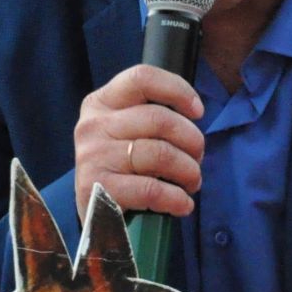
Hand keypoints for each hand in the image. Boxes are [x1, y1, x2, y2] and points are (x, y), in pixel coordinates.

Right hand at [73, 65, 204, 220]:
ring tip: (192, 182)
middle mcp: (93, 125)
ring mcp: (93, 156)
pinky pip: (151, 189)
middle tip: (198, 158)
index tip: (198, 112)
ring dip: (188, 171)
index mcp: (101, 102)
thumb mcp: (128, 132)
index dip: (178, 90)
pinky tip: (182, 204)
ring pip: (160, 154)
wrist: (94, 213)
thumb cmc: (122, 167)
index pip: (142, 78)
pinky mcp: (97, 189)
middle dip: (192, 140)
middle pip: (159, 119)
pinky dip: (176, 199)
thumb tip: (193, 116)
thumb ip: (153, 116)